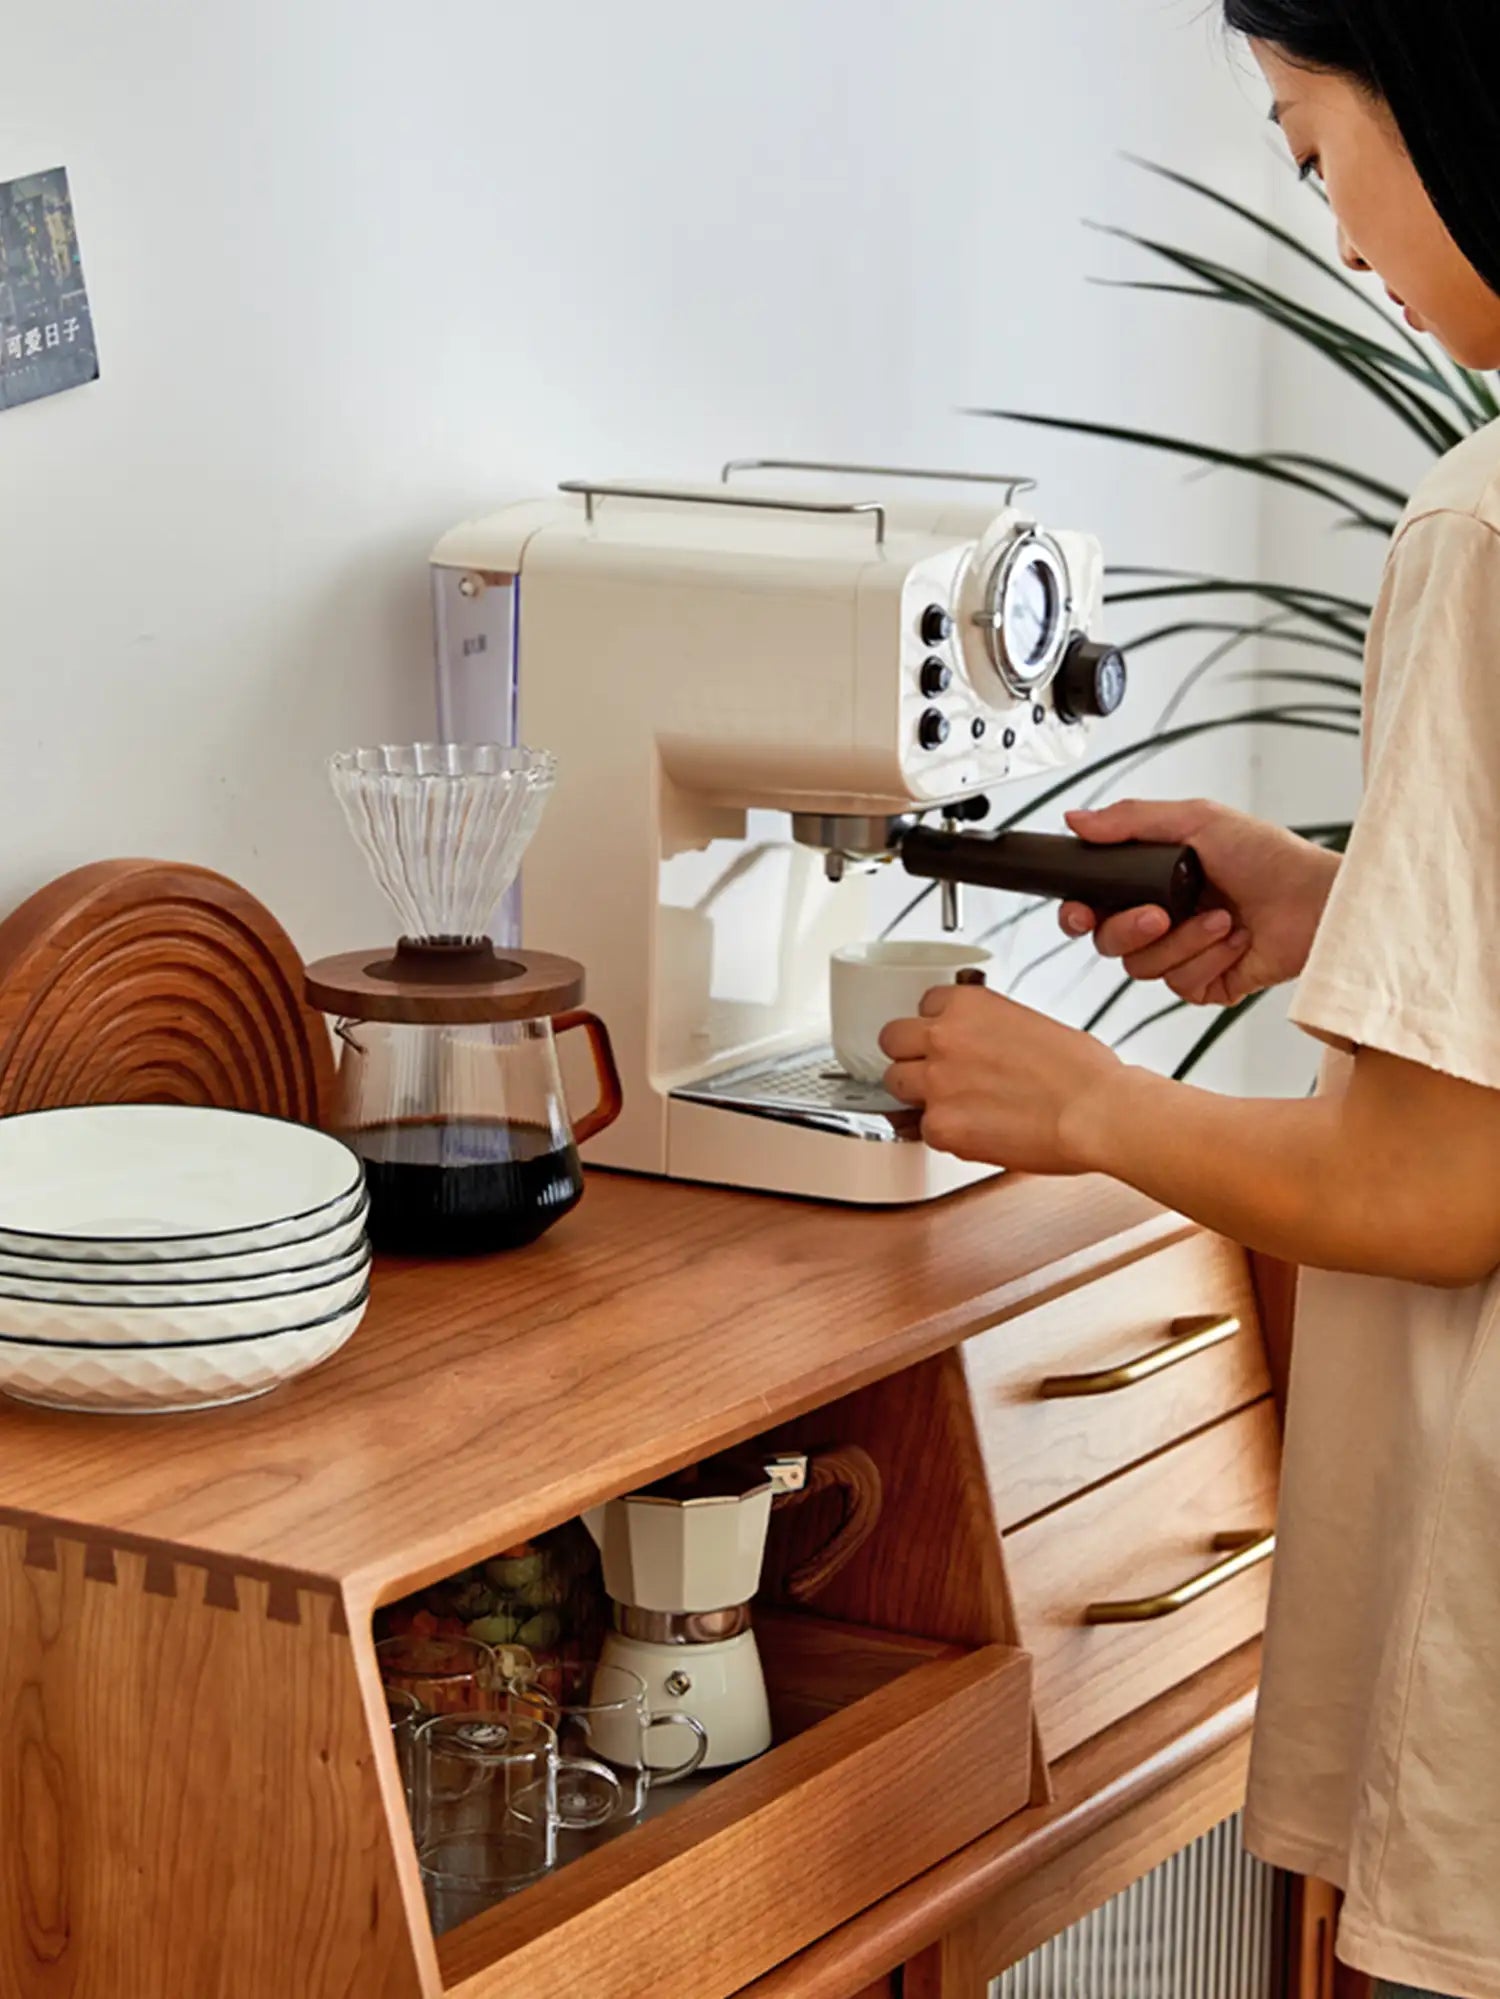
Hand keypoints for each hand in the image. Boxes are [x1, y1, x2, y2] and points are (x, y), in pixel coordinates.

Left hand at [880, 983, 1121, 1174]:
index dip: (935, 1025)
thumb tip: (981, 1044)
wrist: (1097, 1111)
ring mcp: (936, 1082)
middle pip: (892, 1039)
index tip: (946, 1038)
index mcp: (968, 1004)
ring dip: (917, 1093)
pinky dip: (945, 1133)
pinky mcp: (942, 1126)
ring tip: (953, 1105)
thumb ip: (989, 1029)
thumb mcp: (1030, 1023)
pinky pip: (922, 1129)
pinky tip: (975, 1132)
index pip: (923, 1004)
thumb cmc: (1082, 1072)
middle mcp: (944, 1037)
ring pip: (896, 1084)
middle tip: (933, 1070)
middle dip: (910, 1054)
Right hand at [1058, 800, 1340, 1005]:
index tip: (1080, 910)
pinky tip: (1236, 941)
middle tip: (1159, 914)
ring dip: (1185, 941)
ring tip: (1222, 918)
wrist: (1318, 901)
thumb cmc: (1271, 857)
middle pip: (1109, 942)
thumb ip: (1131, 819)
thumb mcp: (1198, 820)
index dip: (1077, 912)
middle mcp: (1164, 919)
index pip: (1094, 905)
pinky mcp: (1207, 984)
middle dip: (1130, 929)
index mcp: (1152, 881)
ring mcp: (1184, 953)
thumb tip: (1077, 820)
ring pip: (1143, 967)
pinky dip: (1210, 960)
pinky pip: (1181, 985)